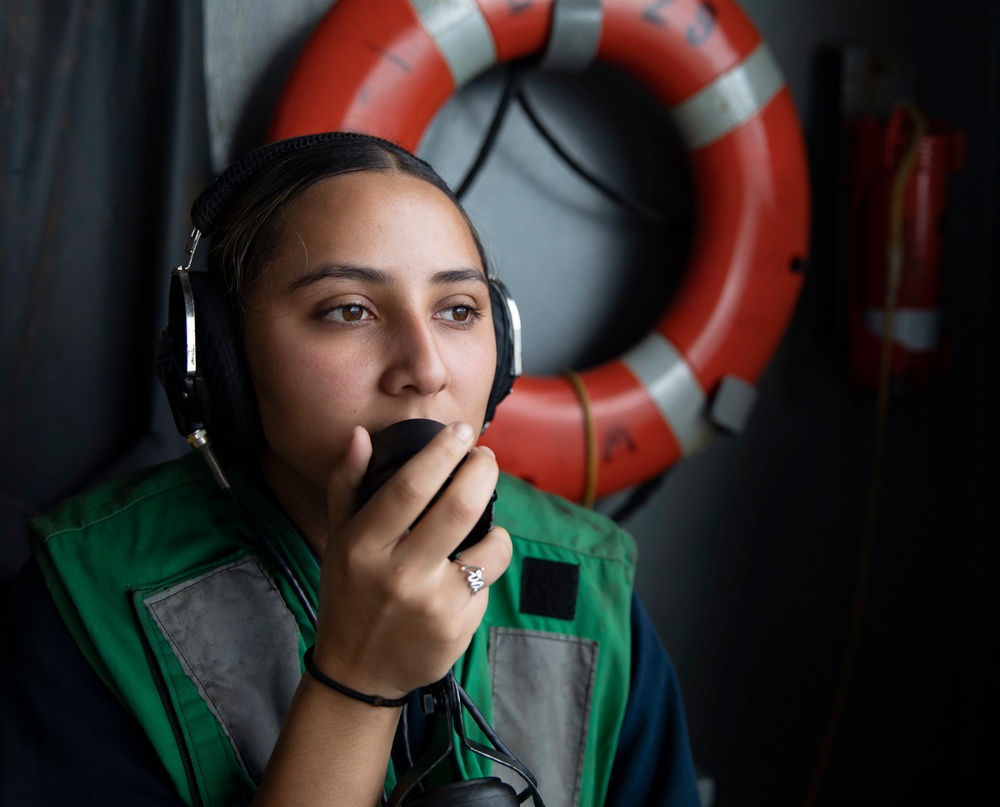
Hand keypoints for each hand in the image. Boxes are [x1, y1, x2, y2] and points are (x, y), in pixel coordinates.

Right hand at [313, 422, 511, 698]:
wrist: (358, 673)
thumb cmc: (349, 594)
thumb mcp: (339, 538)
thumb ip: (346, 484)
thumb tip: (360, 435)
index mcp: (363, 545)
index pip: (410, 486)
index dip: (442, 452)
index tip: (462, 430)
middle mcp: (397, 573)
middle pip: (459, 508)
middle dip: (482, 472)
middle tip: (486, 458)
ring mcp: (431, 604)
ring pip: (491, 547)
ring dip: (497, 528)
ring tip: (485, 527)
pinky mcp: (457, 627)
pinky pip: (487, 583)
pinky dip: (484, 570)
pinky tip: (465, 575)